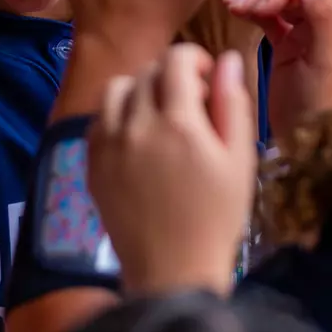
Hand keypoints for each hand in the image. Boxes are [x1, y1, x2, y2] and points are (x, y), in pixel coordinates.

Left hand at [89, 45, 256, 295]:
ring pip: (116, 89)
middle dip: (172, 76)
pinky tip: (137, 137)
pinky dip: (117, 115)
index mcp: (178, 123)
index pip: (175, 60)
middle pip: (146, 72)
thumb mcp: (239, 161)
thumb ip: (232, 104)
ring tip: (160, 115)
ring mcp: (108, 146)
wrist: (172, 272)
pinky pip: (98, 119)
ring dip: (139, 90)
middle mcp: (136, 126)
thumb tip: (229, 59)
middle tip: (192, 103)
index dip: (195, 59)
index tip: (208, 79)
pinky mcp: (92, 165)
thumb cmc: (217, 219)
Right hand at [225, 0, 331, 137]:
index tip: (258, 7)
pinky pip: (269, 21)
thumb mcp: (324, 62)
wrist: (304, 142)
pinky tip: (235, 11)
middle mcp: (327, 23)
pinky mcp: (286, 46)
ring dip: (255, 2)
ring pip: (279, 5)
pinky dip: (253, 14)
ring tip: (229, 4)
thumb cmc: (320, 103)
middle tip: (235, 5)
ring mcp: (305, 34)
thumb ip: (320, 20)